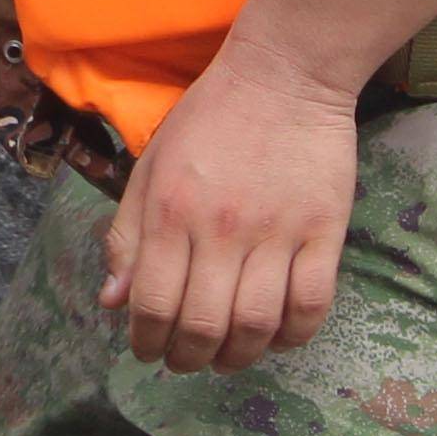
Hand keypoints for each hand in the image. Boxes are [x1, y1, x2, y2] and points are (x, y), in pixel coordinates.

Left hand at [100, 40, 364, 373]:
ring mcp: (276, 232)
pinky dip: (293, 335)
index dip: (147, 342)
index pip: (152, 305)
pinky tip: (278, 335)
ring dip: (239, 357)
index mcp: (170, 212)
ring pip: (257, 325)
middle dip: (189, 359)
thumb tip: (112, 303)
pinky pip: (311, 305)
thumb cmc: (209, 119)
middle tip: (187, 361)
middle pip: (203, 326)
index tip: (149, 352)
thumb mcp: (151, 168)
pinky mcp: (324, 231)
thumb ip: (128, 236)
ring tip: (228, 356)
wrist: (283, 73)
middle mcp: (220, 228)